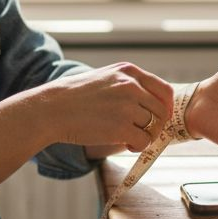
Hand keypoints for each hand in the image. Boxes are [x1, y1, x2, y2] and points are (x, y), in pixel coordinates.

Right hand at [39, 63, 173, 152]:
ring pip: (154, 127)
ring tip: (129, 138)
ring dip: (145, 136)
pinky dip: (138, 146)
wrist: (51, 109)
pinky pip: (144, 141)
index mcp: (128, 72)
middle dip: (156, 126)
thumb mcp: (105, 78)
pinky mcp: (120, 127)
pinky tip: (125, 144)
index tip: (161, 118)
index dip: (166, 107)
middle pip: (162, 111)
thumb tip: (152, 104)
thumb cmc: (74, 97)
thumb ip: (128, 85)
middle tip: (143, 133)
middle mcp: (131, 86)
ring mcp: (126, 106)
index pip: (164, 90)